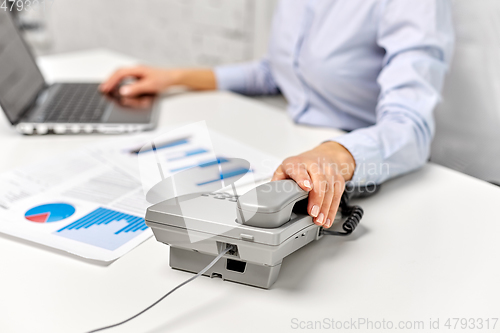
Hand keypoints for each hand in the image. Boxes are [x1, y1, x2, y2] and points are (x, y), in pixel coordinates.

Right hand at [99, 66, 216, 96]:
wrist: (174, 77)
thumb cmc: (164, 80)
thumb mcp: (149, 85)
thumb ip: (136, 88)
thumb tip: (123, 91)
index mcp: (137, 69)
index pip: (119, 73)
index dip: (110, 81)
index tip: (105, 88)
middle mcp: (136, 69)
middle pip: (119, 73)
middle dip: (110, 80)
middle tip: (103, 89)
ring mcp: (138, 72)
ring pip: (122, 75)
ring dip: (114, 81)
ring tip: (108, 88)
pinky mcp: (141, 76)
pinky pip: (127, 77)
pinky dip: (121, 82)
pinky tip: (120, 87)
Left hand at [271, 142, 354, 228]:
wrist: (322, 157)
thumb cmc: (299, 167)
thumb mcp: (284, 170)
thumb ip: (277, 183)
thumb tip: (269, 197)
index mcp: (297, 163)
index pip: (299, 169)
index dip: (303, 178)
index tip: (306, 187)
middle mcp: (313, 164)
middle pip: (319, 180)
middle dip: (317, 198)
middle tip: (312, 213)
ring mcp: (328, 170)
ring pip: (330, 188)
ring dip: (325, 207)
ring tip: (319, 220)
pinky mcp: (338, 178)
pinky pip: (338, 194)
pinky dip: (333, 209)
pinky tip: (327, 219)